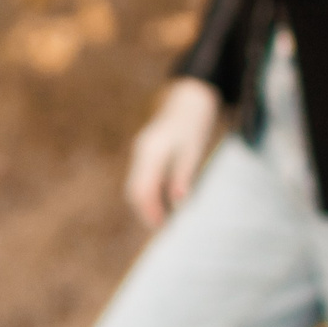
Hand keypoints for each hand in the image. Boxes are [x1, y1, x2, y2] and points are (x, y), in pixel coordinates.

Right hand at [125, 78, 221, 227]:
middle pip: (133, 189)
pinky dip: (148, 193)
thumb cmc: (194, 122)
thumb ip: (183, 174)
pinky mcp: (145, 153)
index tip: (162, 227)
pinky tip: (162, 203)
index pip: (141, 189)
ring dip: (145, 203)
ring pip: (135, 185)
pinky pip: (141, 178)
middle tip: (162, 228)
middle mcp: (141, 151)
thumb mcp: (193, 149)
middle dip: (145, 211)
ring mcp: (140, 152)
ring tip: (163, 220)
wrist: (188, 98)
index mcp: (151, 151)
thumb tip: (178, 202)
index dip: (149, 211)